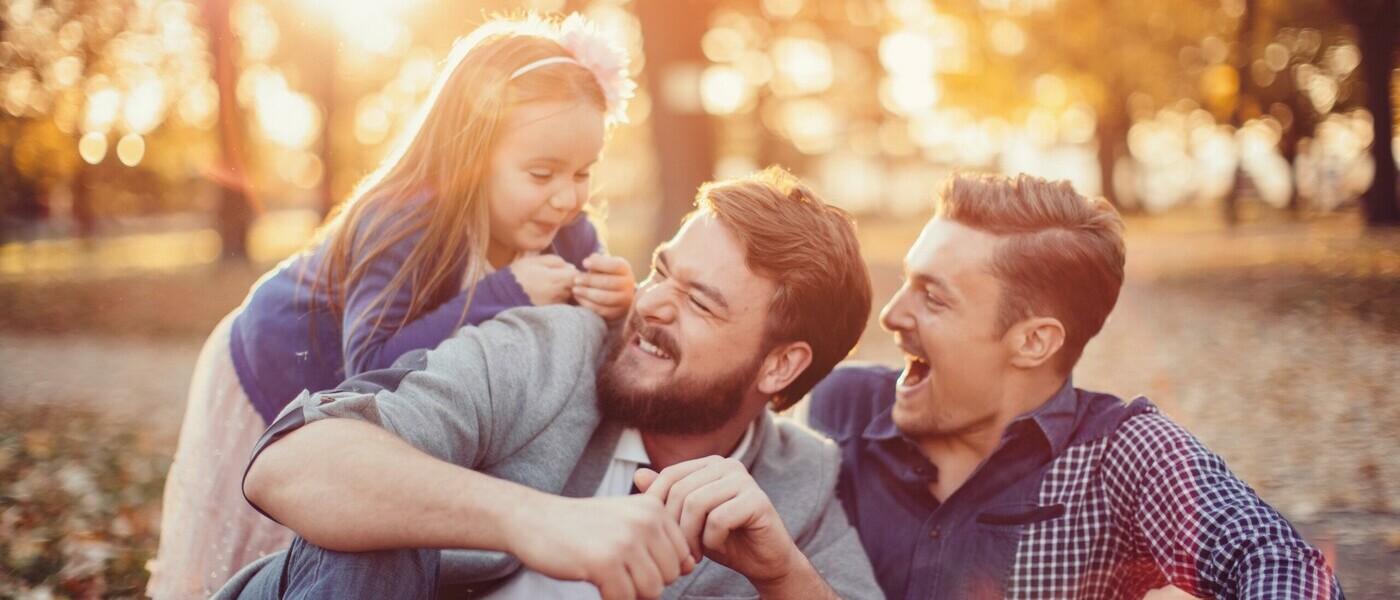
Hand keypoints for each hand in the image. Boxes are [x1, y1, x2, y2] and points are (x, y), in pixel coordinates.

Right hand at [505, 493, 694, 599]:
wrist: (535, 520)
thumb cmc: (583, 525)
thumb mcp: (627, 519)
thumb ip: (660, 538)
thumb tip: (690, 565)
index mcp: (654, 509)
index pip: (682, 557)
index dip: (659, 568)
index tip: (631, 561)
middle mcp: (645, 521)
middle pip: (669, 576)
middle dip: (645, 583)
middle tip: (617, 571)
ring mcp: (626, 541)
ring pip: (652, 591)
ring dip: (629, 592)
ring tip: (608, 577)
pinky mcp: (605, 562)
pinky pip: (625, 599)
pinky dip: (611, 599)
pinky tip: (596, 583)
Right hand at [511, 254, 578, 305]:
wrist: (503, 294)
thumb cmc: (518, 273)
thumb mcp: (534, 260)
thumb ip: (555, 261)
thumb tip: (571, 266)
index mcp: (552, 277)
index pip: (575, 275)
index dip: (575, 271)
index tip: (569, 269)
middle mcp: (555, 292)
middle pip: (574, 286)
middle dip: (572, 280)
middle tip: (562, 276)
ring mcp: (553, 302)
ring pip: (569, 295)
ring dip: (566, 289)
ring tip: (553, 284)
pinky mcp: (549, 309)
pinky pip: (561, 302)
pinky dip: (560, 297)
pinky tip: (549, 293)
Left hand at [573, 253, 634, 320]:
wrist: (614, 293)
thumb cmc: (604, 274)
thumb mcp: (602, 265)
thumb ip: (596, 261)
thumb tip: (589, 261)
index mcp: (625, 269)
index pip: (615, 266)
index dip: (599, 264)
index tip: (584, 263)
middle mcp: (628, 285)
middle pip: (610, 283)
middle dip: (590, 281)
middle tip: (576, 280)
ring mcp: (624, 300)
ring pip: (605, 298)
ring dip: (587, 293)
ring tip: (575, 289)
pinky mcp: (617, 313)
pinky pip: (601, 310)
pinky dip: (587, 304)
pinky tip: (578, 297)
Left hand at [635, 457, 802, 586]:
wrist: (764, 561)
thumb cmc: (724, 539)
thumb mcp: (688, 520)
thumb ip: (667, 498)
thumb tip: (638, 475)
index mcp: (710, 464)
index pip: (670, 476)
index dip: (658, 506)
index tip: (660, 535)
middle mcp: (728, 465)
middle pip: (681, 491)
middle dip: (674, 527)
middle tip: (679, 552)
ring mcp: (745, 480)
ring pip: (697, 504)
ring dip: (690, 536)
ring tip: (694, 554)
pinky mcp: (757, 500)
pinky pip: (719, 519)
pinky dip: (712, 540)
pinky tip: (717, 547)